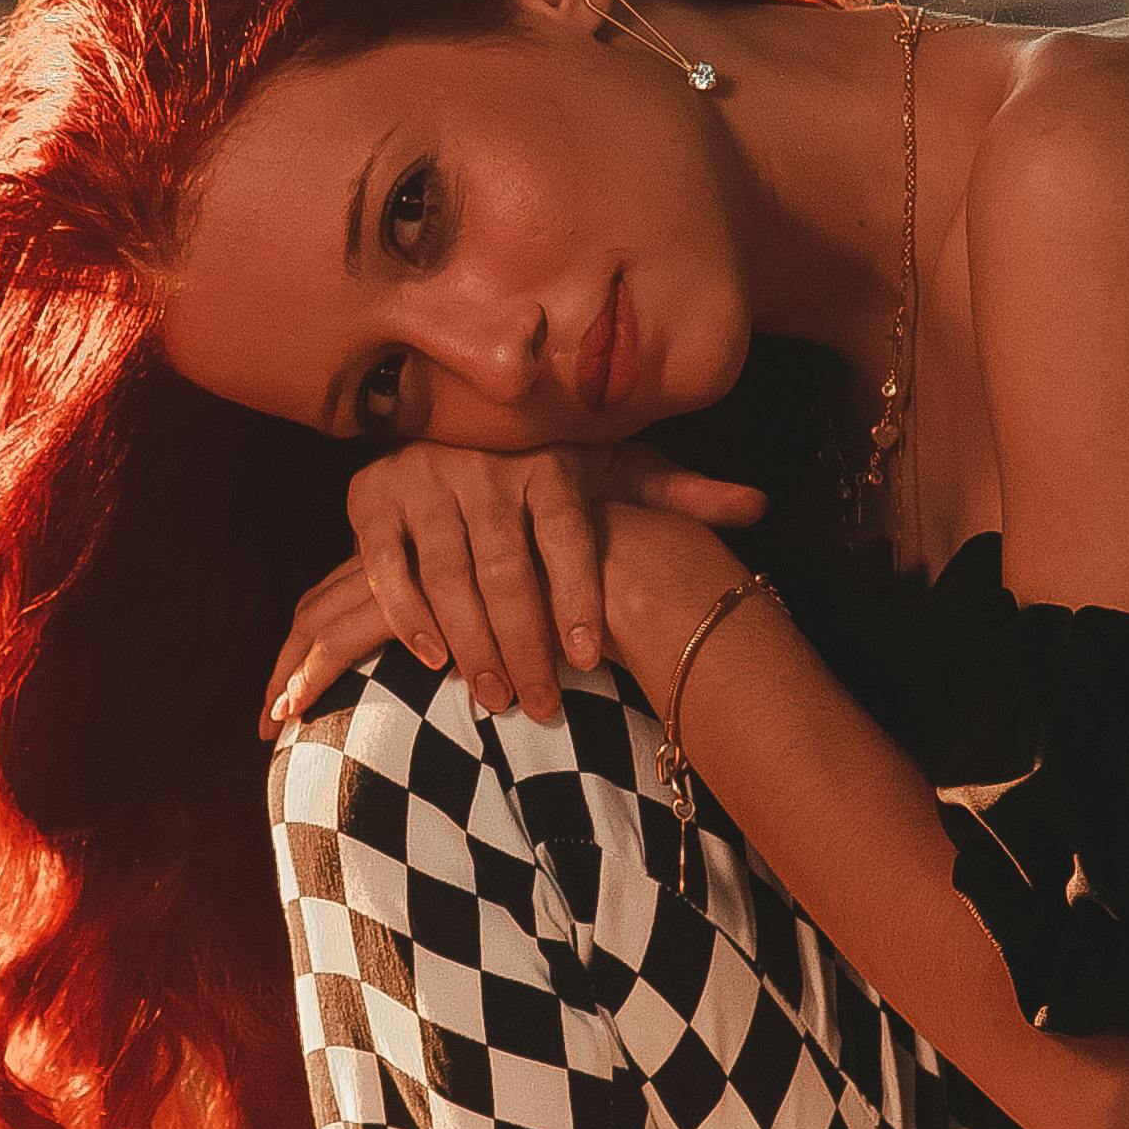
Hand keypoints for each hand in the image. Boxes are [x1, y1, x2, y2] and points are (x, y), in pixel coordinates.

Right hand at [269, 442, 762, 727]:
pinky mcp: (372, 498)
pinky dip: (406, 614)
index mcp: (551, 462)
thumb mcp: (615, 472)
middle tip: (541, 706)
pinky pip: (385, 566)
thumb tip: (756, 505)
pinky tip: (433, 659)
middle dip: (524, 645)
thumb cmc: (552, 466)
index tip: (586, 658)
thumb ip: (677, 494)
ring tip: (496, 698)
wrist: (455, 422)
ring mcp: (425, 480)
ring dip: (471, 643)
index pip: (567, 537)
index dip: (576, 597)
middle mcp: (486, 466)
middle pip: (506, 570)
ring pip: (447, 575)